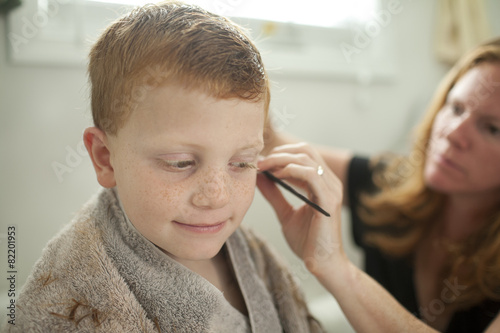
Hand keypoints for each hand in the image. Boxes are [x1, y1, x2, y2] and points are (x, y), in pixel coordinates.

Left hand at [257, 142, 345, 275]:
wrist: (322, 265)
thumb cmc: (308, 242)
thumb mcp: (285, 214)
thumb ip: (274, 195)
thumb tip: (259, 178)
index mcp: (322, 183)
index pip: (303, 154)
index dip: (280, 153)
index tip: (260, 163)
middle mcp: (330, 182)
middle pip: (305, 150)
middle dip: (279, 152)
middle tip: (260, 163)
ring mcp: (331, 190)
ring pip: (307, 158)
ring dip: (281, 159)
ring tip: (264, 168)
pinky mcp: (329, 200)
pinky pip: (310, 175)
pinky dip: (291, 170)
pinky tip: (277, 176)